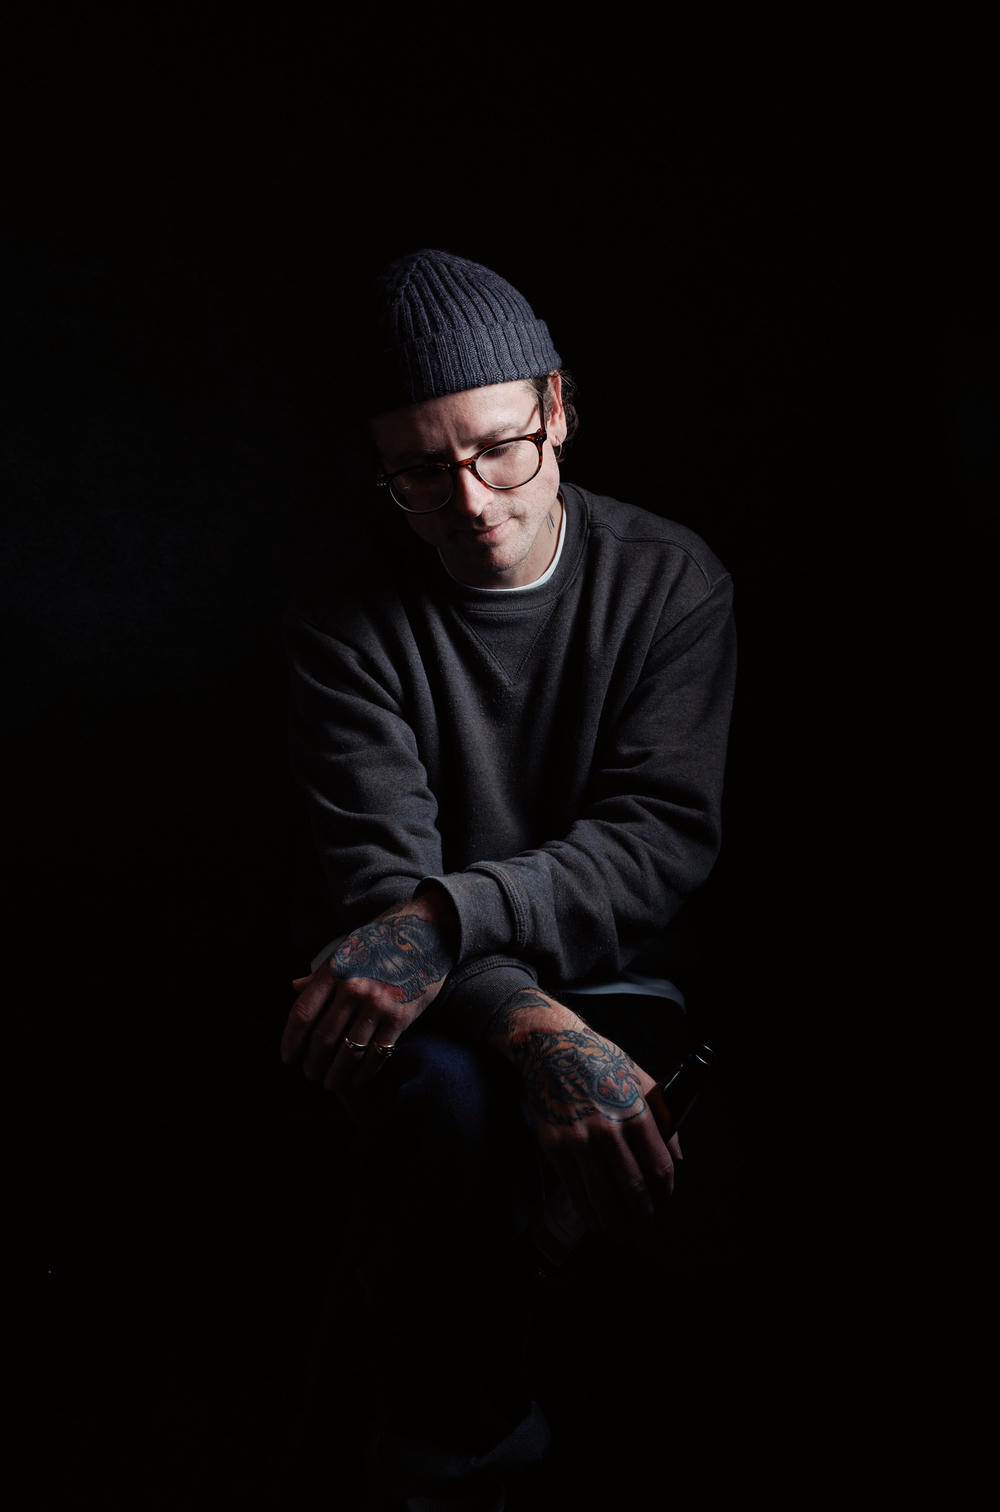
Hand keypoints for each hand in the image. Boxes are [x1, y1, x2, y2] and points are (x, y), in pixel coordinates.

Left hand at [281, 891, 456, 1093]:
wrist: (426, 932)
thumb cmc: (383, 939)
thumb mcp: (346, 949)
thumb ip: (321, 974)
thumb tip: (294, 988)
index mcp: (334, 971)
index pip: (303, 1014)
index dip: (291, 1040)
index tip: (289, 1057)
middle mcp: (353, 989)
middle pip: (323, 1038)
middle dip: (313, 1063)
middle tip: (310, 1074)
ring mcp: (377, 1004)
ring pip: (348, 1051)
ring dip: (336, 1073)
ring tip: (331, 1083)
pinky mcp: (400, 1018)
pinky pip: (377, 1054)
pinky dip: (364, 1072)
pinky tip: (356, 1079)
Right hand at [489, 988, 682, 1235]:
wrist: (551, 1048)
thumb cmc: (599, 1060)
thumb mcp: (638, 1078)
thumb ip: (663, 1116)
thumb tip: (677, 1156)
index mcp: (634, 1112)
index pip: (659, 1167)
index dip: (665, 1190)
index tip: (664, 1198)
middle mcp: (608, 1130)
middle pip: (633, 1188)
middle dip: (643, 1210)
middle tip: (645, 1216)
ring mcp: (579, 1141)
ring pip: (603, 1196)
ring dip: (616, 1219)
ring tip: (621, 1224)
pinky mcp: (555, 1147)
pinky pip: (575, 1190)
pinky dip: (587, 1211)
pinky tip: (595, 1218)